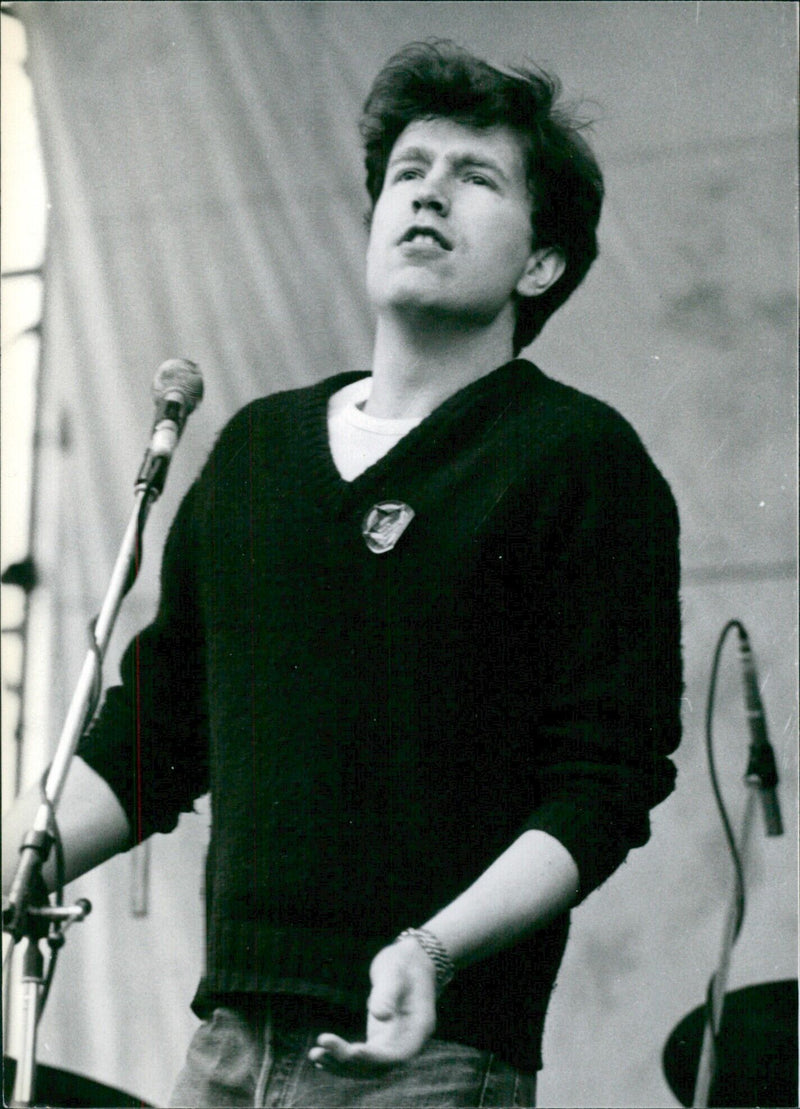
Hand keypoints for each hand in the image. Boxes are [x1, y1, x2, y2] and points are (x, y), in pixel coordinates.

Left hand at [308, 936, 436, 1073]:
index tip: (351, 1051)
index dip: (375, 1058)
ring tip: (315, 1055)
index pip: (397, 1054)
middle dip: (349, 1062)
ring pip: (369, 1068)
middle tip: (320, 1051)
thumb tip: (380, 1016)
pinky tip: (323, 1057)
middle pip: (379, 1066)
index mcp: (419, 1027)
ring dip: (342, 1065)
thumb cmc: (404, 962)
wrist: (410, 960)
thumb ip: (388, 993)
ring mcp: (394, 1043)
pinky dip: (343, 1060)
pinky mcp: (381, 1040)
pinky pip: (363, 1058)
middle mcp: (408, 1042)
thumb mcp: (395, 971)